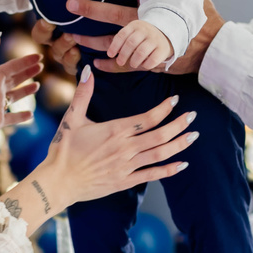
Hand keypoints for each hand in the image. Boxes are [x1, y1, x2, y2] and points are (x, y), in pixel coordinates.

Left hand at [0, 33, 41, 146]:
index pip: (12, 67)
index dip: (25, 61)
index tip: (38, 55)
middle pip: (16, 79)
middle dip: (28, 72)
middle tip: (40, 65)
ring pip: (16, 97)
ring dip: (26, 91)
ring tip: (37, 86)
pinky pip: (13, 118)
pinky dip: (22, 116)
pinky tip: (30, 114)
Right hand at [37, 66, 196, 207]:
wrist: (59, 181)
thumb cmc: (64, 150)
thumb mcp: (72, 118)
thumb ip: (83, 94)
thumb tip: (87, 70)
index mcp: (115, 130)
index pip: (147, 117)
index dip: (164, 108)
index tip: (176, 100)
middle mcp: (125, 148)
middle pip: (160, 135)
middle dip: (179, 125)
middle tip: (193, 116)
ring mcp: (127, 166)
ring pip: (160, 154)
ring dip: (179, 144)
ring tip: (193, 136)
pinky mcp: (125, 181)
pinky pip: (152, 175)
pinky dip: (169, 170)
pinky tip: (182, 164)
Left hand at [50, 0, 224, 74]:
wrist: (214, 47)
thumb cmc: (203, 14)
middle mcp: (150, 18)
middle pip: (116, 13)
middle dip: (91, 9)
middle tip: (70, 4)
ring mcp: (149, 41)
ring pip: (115, 41)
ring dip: (93, 40)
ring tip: (74, 37)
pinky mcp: (151, 59)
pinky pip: (126, 64)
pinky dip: (110, 65)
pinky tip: (96, 63)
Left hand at [108, 20, 171, 70]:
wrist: (166, 35)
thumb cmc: (141, 39)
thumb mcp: (130, 36)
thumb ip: (115, 46)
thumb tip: (95, 64)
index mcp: (134, 25)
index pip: (122, 34)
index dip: (114, 46)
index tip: (110, 54)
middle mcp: (145, 31)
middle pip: (131, 43)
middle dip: (123, 54)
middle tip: (120, 62)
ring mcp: (155, 39)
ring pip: (141, 52)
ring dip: (134, 61)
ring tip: (133, 64)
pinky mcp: (163, 49)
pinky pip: (152, 59)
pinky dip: (146, 64)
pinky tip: (144, 64)